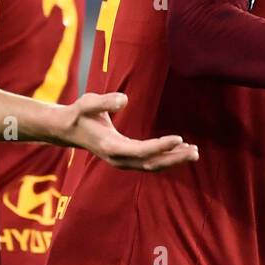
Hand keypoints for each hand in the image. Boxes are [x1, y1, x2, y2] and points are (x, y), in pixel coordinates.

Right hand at [53, 92, 198, 170]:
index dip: (160, 146)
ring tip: (194, 152)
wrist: (68, 130)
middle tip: (195, 151)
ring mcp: (123, 161)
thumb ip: (104, 102)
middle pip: (151, 163)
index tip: (178, 138)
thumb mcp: (88, 103)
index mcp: (110, 146)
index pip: (140, 150)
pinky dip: (166, 158)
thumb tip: (123, 99)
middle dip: (174, 158)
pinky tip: (181, 149)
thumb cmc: (79, 114)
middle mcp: (118, 158)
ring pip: (152, 165)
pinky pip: (150, 162)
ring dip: (174, 160)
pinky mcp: (127, 159)